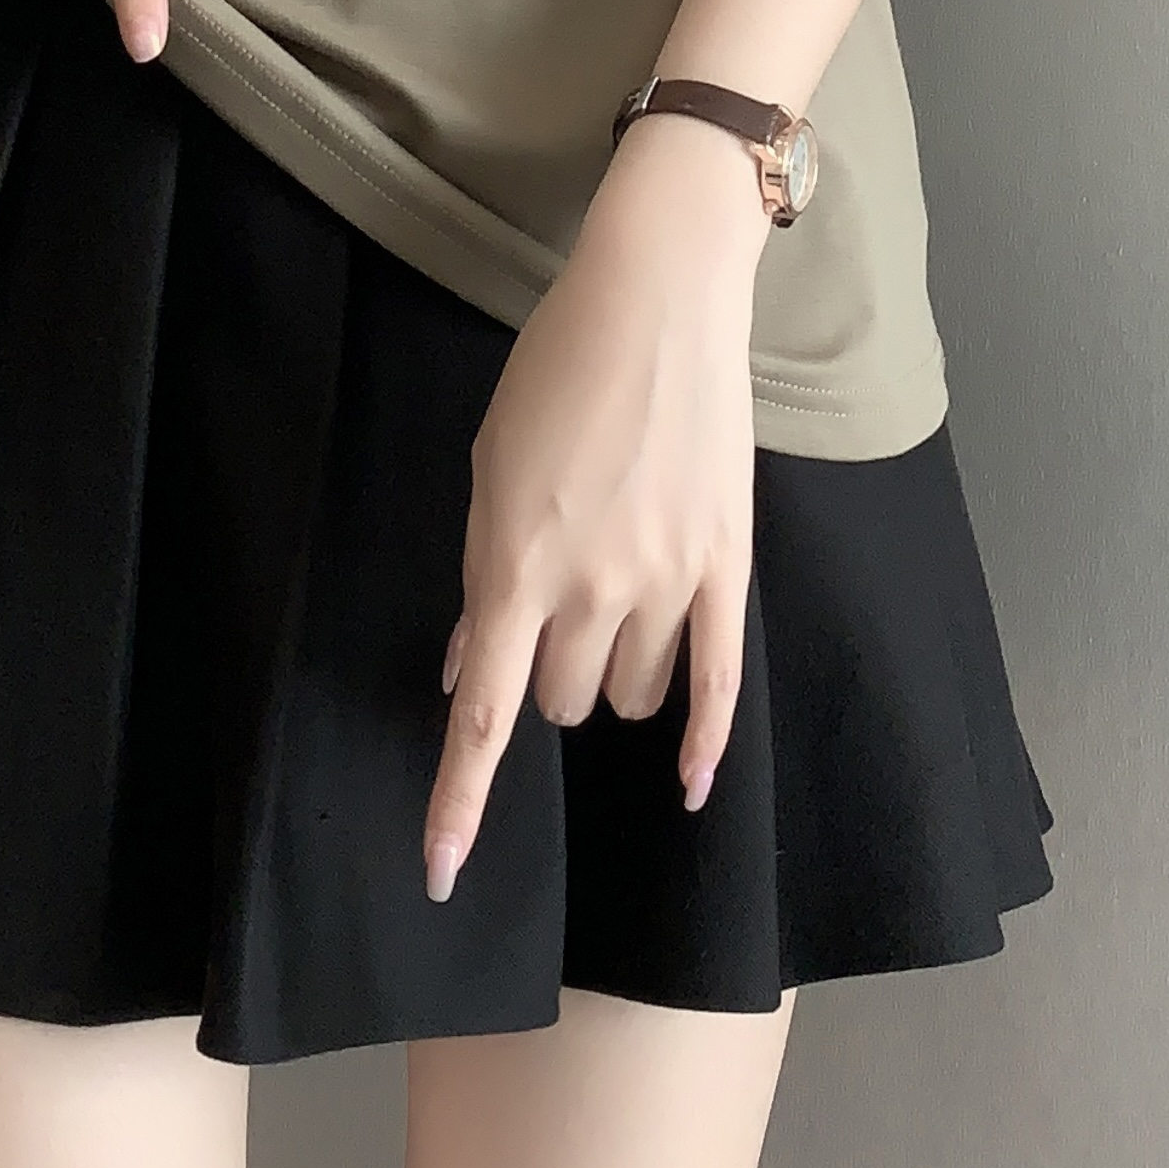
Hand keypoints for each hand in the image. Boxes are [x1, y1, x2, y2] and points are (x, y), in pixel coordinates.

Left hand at [422, 112, 766, 901]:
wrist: (659, 295)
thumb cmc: (557, 366)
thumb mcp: (489, 462)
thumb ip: (479, 574)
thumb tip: (465, 669)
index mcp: (516, 563)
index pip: (484, 714)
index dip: (460, 800)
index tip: (441, 872)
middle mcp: (592, 587)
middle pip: (561, 703)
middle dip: (543, 675)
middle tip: (548, 613)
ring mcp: (668, 580)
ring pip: (630, 696)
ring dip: (609, 677)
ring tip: (610, 608)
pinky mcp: (727, 564)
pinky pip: (718, 683)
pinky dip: (702, 745)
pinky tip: (689, 785)